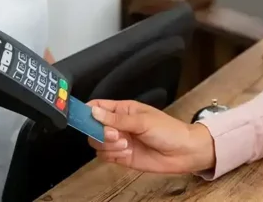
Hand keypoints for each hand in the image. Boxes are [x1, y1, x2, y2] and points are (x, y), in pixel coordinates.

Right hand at [87, 99, 215, 173]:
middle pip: (93, 127)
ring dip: (107, 145)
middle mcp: (118, 124)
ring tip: (125, 144)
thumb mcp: (143, 121)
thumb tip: (94, 112)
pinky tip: (126, 152)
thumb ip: (117, 118)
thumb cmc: (169, 130)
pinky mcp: (121, 156)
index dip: (86, 111)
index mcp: (123, 109)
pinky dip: (112, 155)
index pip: (97, 106)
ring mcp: (119, 141)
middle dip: (100, 132)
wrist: (183, 152)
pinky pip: (105, 155)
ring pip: (97, 143)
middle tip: (115, 134)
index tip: (79, 116)